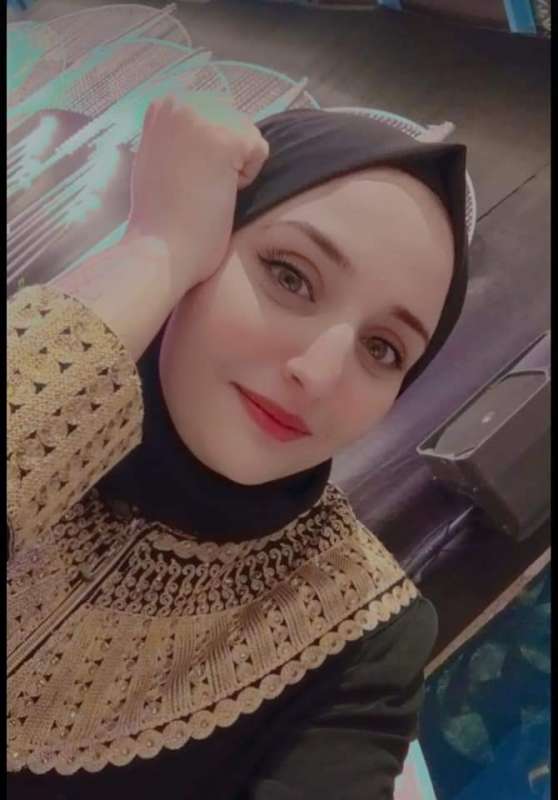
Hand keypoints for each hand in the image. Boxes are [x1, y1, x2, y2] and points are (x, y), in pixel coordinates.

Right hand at [124, 93, 268, 297]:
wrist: (158, 251)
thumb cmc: (160, 218)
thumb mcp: (160, 158)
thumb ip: (181, 137)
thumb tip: (212, 132)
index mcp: (162, 106)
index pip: (216, 115)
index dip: (209, 154)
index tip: (185, 179)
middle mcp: (177, 101)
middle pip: (234, 121)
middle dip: (224, 158)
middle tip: (194, 190)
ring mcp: (199, 117)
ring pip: (247, 134)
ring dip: (234, 169)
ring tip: (201, 191)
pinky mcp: (223, 140)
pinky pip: (259, 151)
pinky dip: (246, 179)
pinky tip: (216, 193)